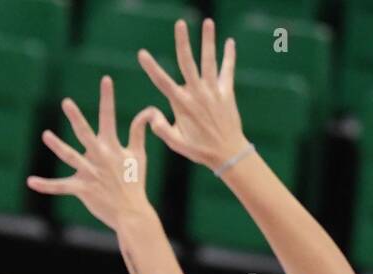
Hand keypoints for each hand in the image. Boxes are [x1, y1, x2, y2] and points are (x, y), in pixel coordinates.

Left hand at [27, 76, 156, 231]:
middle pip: (86, 133)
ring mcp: (90, 173)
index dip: (108, 98)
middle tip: (66, 102)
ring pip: (70, 157)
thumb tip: (148, 111)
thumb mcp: (139, 155)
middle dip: (76, 117)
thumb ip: (139, 132)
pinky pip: (60, 187)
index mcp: (113, 147)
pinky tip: (30, 181)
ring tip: (45, 134)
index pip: (110, 117)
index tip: (106, 79)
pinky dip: (45, 185)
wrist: (132, 212)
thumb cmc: (135, 183)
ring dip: (57, 145)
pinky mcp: (82, 189)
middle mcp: (100, 157)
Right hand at [137, 18, 249, 169]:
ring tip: (207, 22)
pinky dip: (229, 56)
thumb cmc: (198, 150)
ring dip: (208, 41)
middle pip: (188, 63)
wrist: (227, 153)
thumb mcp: (176, 143)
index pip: (163, 82)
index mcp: (182, 105)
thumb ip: (161, 128)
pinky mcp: (226, 92)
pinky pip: (227, 71)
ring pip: (209, 61)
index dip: (151, 67)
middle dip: (183, 42)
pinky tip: (230, 42)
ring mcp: (213, 92)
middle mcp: (197, 94)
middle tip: (179, 23)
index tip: (142, 53)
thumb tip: (150, 115)